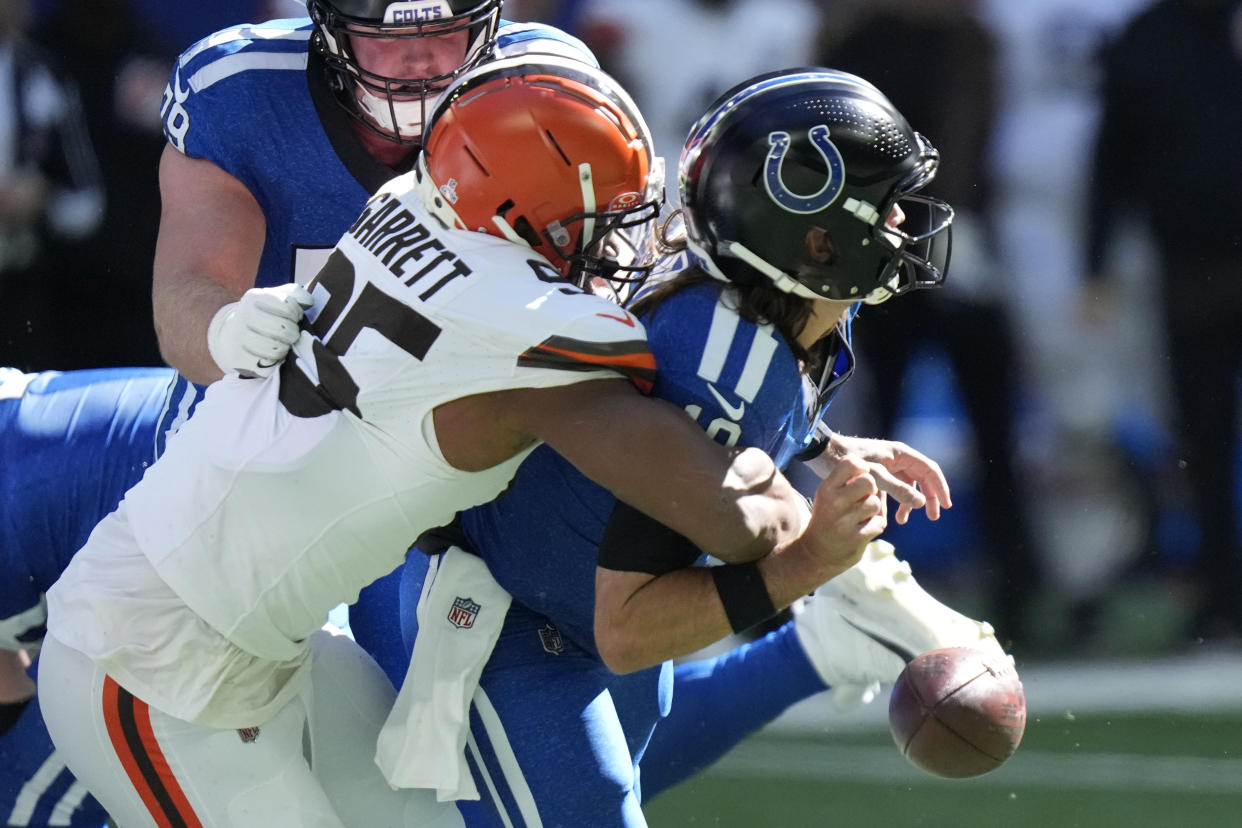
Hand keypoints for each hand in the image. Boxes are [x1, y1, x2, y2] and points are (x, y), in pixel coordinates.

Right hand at [207, 283, 312, 377]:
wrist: (232, 334)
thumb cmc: (263, 314)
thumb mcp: (276, 297)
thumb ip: (295, 294)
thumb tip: (309, 302)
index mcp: (254, 298)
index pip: (288, 308)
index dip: (296, 314)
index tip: (293, 317)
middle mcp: (244, 316)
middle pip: (284, 330)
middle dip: (293, 333)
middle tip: (290, 334)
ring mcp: (239, 339)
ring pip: (276, 349)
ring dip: (285, 348)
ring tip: (283, 344)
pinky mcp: (239, 360)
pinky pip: (268, 366)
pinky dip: (275, 362)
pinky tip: (272, 355)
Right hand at [799, 457, 885, 580]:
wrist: (816, 553)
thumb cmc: (828, 517)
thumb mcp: (829, 495)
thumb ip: (847, 481)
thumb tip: (872, 468)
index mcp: (826, 488)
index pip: (851, 463)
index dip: (862, 468)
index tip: (859, 478)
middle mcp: (834, 502)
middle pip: (869, 481)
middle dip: (871, 489)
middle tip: (863, 498)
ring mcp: (844, 522)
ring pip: (875, 503)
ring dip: (873, 510)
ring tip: (860, 516)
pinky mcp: (856, 539)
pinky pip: (879, 523)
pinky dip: (874, 526)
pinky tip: (862, 529)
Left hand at [816, 434, 950, 524]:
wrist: (822, 454)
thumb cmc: (850, 462)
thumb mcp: (875, 477)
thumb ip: (898, 490)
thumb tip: (922, 503)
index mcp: (901, 454)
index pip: (929, 470)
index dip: (940, 488)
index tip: (946, 506)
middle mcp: (896, 458)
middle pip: (921, 479)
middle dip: (928, 498)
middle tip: (933, 517)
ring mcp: (886, 465)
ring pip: (905, 486)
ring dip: (907, 503)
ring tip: (903, 521)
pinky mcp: (874, 474)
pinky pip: (889, 490)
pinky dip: (890, 503)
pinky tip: (884, 519)